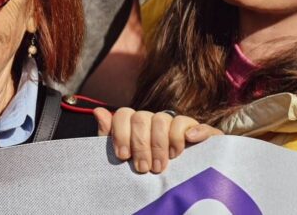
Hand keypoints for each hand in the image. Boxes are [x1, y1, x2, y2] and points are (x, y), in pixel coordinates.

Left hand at [93, 107, 222, 173]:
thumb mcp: (124, 156)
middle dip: (141, 145)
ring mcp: (176, 124)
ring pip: (164, 119)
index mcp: (135, 124)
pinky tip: (189, 140)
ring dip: (161, 143)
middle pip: (143, 118)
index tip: (123, 156)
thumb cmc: (145, 169)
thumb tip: (98, 111)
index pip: (124, 114)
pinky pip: (193, 122)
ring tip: (162, 165)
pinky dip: (192, 129)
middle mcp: (155, 120)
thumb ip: (109, 136)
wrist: (180, 185)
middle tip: (144, 168)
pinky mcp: (198, 131)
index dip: (121, 133)